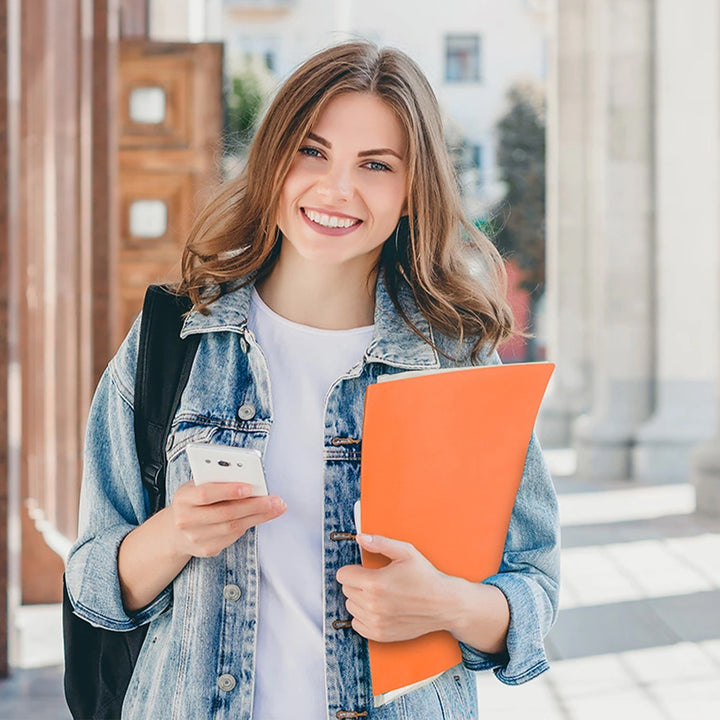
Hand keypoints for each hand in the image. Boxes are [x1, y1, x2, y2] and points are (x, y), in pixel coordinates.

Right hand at [169, 481, 285, 557]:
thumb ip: (217, 481)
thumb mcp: (197, 486)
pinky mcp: (206, 549)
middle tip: (275, 500)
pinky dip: (250, 525)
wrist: (174, 531)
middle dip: (254, 505)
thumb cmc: (193, 501)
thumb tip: (250, 479)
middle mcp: (186, 520)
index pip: (206, 494)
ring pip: (233, 527)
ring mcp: (195, 538)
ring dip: (259, 516)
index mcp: (183, 498)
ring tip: (276, 507)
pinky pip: (233, 537)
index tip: (250, 486)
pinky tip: (262, 516)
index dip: (228, 490)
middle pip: (225, 513)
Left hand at [335, 534, 451, 642]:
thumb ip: (380, 542)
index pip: (343, 575)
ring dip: (360, 599)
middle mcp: (373, 605)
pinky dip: (363, 616)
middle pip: (346, 590)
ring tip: (379, 594)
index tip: (363, 569)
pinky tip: (378, 608)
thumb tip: (360, 537)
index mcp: (375, 583)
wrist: (444, 604)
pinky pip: (357, 624)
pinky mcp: (380, 635)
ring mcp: (376, 622)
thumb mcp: (406, 552)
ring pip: (350, 607)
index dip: (353, 569)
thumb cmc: (426, 577)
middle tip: (375, 580)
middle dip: (357, 583)